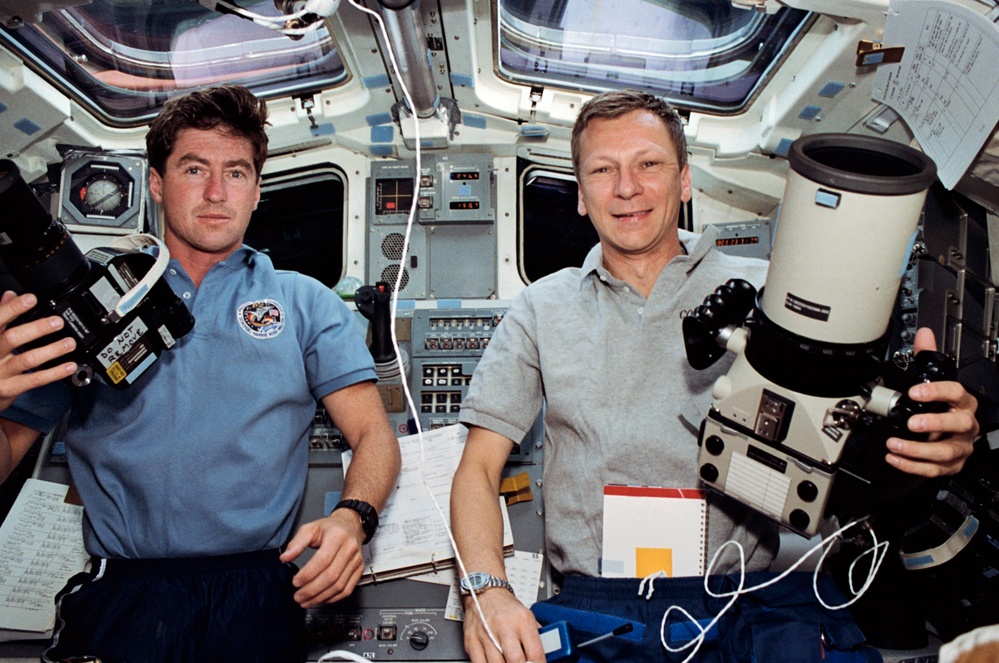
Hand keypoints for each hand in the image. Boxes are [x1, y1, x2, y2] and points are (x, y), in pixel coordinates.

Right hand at [0, 291, 76, 409]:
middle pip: (11, 338)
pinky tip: (69, 366)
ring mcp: (0, 372)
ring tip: (69, 343)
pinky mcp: (9, 388)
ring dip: (51, 350)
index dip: (13, 308)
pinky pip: (35, 380)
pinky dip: (54, 373)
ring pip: (26, 359)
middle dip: (36, 329)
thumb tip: (10, 294)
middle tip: (58, 322)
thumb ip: (1, 317)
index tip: (31, 298)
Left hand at [279, 508, 364, 606]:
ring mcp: (356, 561)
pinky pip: (347, 589)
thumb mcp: (310, 528)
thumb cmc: (330, 528)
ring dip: (321, 597)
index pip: (323, 560)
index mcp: (337, 536)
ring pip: (339, 586)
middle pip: (331, 576)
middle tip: (298, 596)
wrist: (350, 526)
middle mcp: (350, 549)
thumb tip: (285, 557)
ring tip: (306, 601)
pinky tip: (321, 599)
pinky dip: (333, 598)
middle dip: (312, 590)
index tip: (296, 582)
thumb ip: (296, 543)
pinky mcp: (359, 570)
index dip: (308, 574)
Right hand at [462, 588, 544, 662]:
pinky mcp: (471, 641)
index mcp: (522, 620)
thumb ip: (536, 638)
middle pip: (515, 660)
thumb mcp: (528, 617)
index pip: (535, 652)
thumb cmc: (506, 607)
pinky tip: (496, 662)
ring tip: (508, 662)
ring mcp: (486, 634)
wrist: (485, 592)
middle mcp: (504, 626)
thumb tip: (545, 657)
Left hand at [885, 328, 978, 476]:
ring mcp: (960, 446)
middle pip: (958, 424)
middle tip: (911, 423)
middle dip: (935, 423)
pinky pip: (934, 469)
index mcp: (962, 403)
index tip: (916, 391)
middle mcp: (965, 425)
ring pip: (945, 451)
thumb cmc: (941, 407)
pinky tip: (894, 459)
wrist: (945, 436)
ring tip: (894, 445)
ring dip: (917, 450)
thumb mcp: (932, 382)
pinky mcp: (951, 465)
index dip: (937, 392)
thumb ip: (926, 357)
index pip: (957, 393)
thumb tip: (924, 334)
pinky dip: (912, 466)